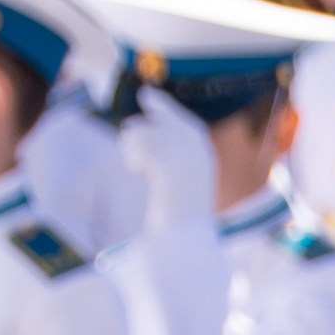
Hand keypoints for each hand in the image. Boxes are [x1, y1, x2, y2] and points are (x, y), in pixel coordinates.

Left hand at [118, 84, 217, 232]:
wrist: (186, 238)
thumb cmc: (179, 218)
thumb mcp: (178, 182)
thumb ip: (169, 156)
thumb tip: (140, 127)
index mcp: (204, 155)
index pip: (182, 122)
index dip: (163, 107)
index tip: (145, 95)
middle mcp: (198, 150)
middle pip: (159, 124)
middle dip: (139, 133)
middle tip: (130, 153)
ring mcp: (185, 154)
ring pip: (144, 131)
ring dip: (131, 145)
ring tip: (132, 164)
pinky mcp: (168, 161)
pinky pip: (140, 144)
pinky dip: (132, 155)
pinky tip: (134, 168)